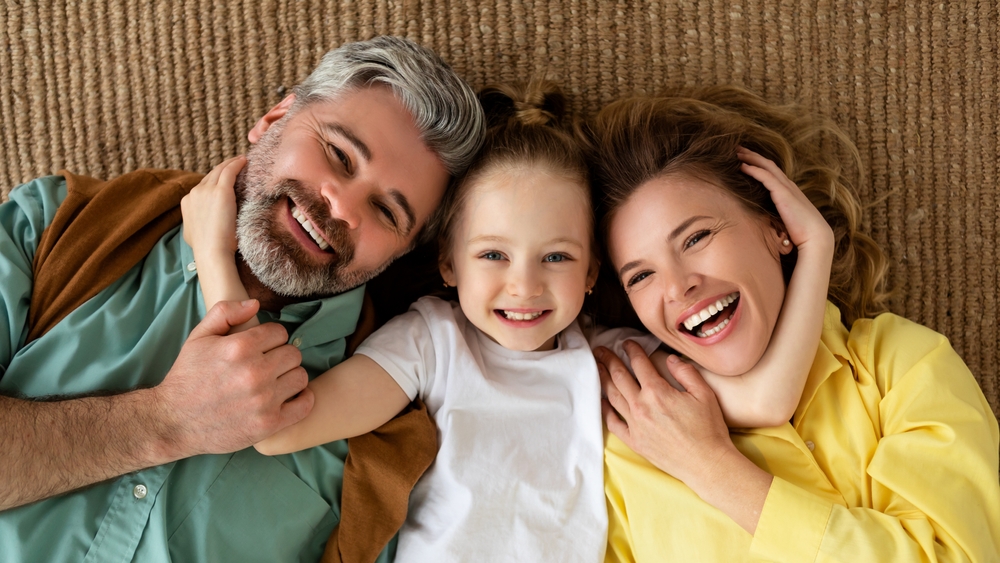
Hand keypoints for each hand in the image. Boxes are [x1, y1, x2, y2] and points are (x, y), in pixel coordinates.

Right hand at [152, 299, 313, 457]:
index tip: (261, 348)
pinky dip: (302, 400)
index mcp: (239, 347)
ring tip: (274, 382)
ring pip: (301, 377)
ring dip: (290, 377)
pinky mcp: (269, 423)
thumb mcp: (198, 337)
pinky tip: (288, 397)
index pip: (279, 333)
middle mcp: (254, 372)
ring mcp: (264, 400)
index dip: (270, 338)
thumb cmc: (187, 377)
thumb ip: (225, 313)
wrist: (173, 422)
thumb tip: (255, 303)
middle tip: (267, 366)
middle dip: (281, 357)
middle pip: (293, 354)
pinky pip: (304, 405)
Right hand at [181, 156, 245, 258]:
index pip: (203, 185)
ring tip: (241, 160)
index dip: (215, 180)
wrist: (212, 252)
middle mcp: (194, 193)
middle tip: (236, 163)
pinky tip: (244, 160)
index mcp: (187, 202)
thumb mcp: (194, 233)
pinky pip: (229, 171)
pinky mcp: (220, 191)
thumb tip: (202, 222)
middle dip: (223, 168)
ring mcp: (206, 190)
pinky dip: (236, 164)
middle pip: (211, 175)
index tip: (226, 177)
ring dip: (230, 163)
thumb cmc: (208, 249)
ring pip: (220, 170)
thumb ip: (196, 222)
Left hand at [596, 342, 734, 485]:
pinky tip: (602, 401)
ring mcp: (635, 425)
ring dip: (603, 379)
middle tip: (601, 350)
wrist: (706, 463)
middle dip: (609, 359)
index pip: (639, 364)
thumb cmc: (708, 429)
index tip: (627, 343)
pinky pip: (613, 423)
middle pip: (619, 377)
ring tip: (597, 368)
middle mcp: (641, 406)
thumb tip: (671, 359)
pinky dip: (605, 410)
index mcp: (658, 392)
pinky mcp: (634, 441)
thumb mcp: (704, 394)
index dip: (632, 350)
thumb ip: (686, 372)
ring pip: (612, 396)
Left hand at [737, 147, 833, 253]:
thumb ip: (775, 214)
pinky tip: (743, 166)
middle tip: (737, 148)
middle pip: (768, 164)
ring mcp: (787, 188)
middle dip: (752, 155)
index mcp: (789, 191)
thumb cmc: (802, 233)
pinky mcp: (783, 194)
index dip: (758, 163)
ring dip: (751, 158)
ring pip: (766, 166)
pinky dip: (754, 170)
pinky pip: (766, 177)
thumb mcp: (785, 220)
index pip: (772, 171)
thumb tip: (761, 218)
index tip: (744, 158)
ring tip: (737, 152)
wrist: (816, 238)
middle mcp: (788, 186)